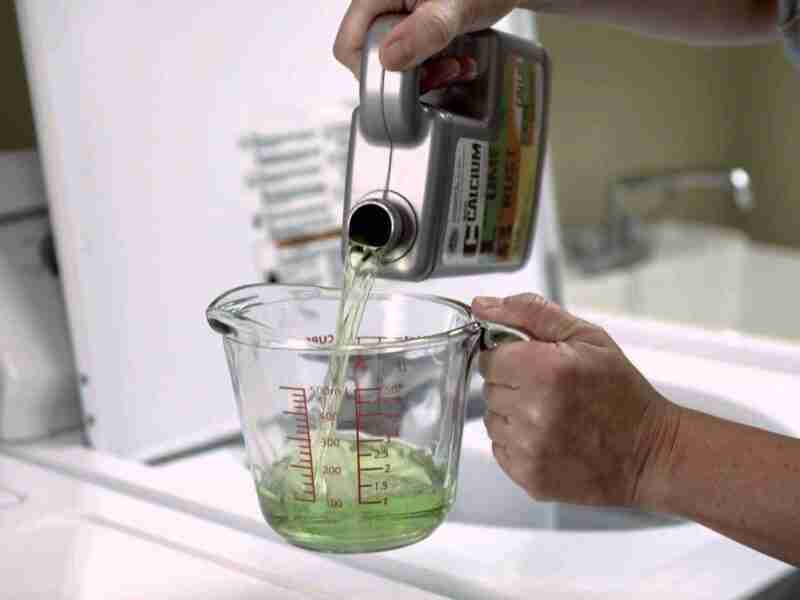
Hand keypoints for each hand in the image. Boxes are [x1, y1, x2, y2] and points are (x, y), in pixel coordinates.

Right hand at [334, 0, 520, 91]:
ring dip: (427, 74)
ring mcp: (398, 18)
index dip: (373, 70)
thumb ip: (425, 31)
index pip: (349, 45)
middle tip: (440, 72)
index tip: (406, 77)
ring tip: (454, 67)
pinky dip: (436, 68)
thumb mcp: (456, 7)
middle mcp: (384, 5)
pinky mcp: (415, 29)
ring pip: (395, 63)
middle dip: (409, 75)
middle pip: (373, 58)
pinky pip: (413, 59)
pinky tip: (457, 63)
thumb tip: (389, 58)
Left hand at [472, 293, 680, 507]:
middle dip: (514, 385)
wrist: (650, 452)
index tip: (534, 365)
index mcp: (544, 370)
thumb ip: (531, 313)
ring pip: (492, 420)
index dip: (511, 358)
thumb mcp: (587, 337)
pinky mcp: (528, 476)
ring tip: (552, 415)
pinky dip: (518, 442)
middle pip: (490, 389)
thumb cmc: (622, 394)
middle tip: (550, 390)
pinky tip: (549, 437)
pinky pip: (501, 448)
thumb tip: (483, 306)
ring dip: (513, 415)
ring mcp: (529, 448)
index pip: (489, 358)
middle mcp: (532, 411)